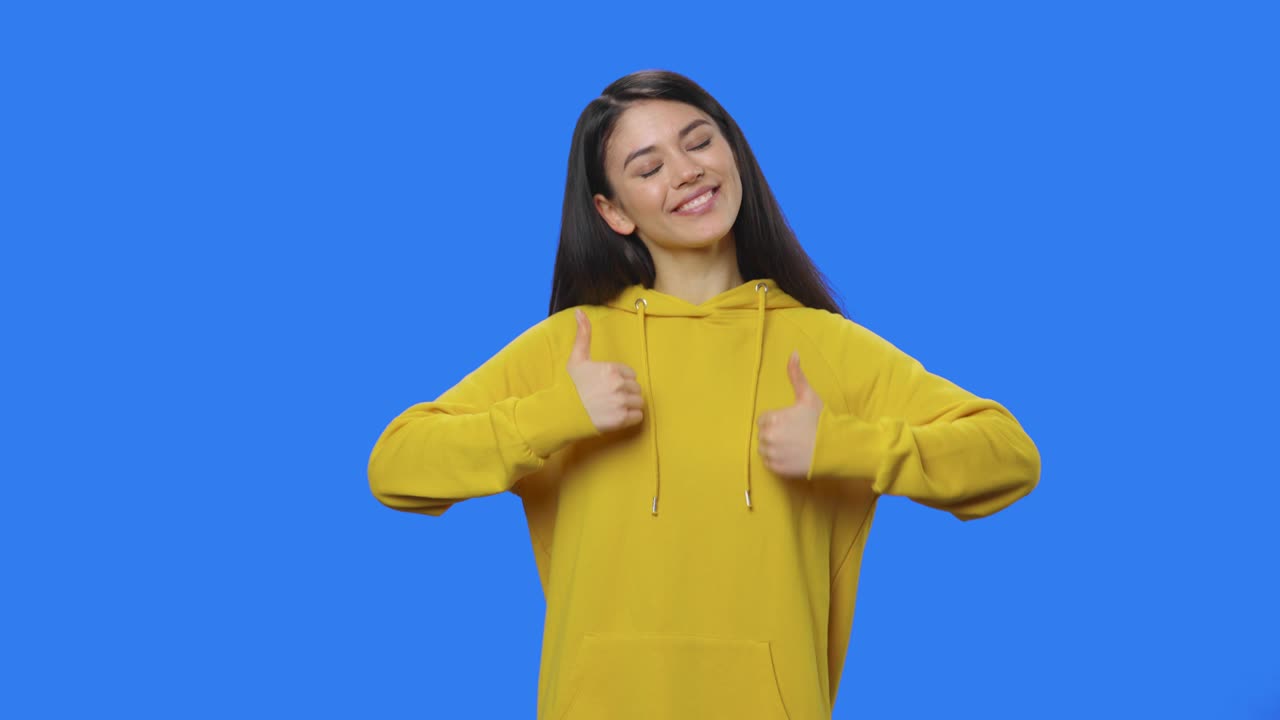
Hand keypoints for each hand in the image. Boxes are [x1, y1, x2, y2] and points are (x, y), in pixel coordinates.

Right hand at [567, 309, 644, 432]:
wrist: (563, 413)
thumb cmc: (570, 386)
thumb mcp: (577, 359)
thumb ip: (583, 335)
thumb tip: (580, 311)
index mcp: (611, 369)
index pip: (630, 374)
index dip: (620, 380)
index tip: (608, 386)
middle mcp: (618, 384)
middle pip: (636, 388)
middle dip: (626, 393)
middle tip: (610, 398)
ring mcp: (620, 402)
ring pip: (639, 402)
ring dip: (630, 405)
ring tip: (614, 407)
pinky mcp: (621, 419)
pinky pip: (638, 416)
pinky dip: (631, 417)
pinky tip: (617, 416)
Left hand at [757, 351, 823, 479]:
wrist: (834, 447)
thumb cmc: (820, 421)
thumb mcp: (807, 396)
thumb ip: (796, 375)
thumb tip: (794, 352)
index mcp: (771, 419)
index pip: (763, 419)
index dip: (777, 420)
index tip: (791, 423)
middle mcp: (768, 437)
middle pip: (763, 434)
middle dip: (775, 433)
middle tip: (794, 434)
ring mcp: (772, 454)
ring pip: (764, 449)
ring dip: (774, 447)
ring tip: (793, 445)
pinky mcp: (777, 469)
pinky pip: (769, 463)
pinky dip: (778, 460)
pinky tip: (792, 455)